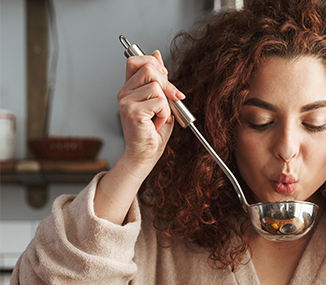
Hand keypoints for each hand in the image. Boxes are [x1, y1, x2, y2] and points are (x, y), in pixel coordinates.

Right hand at [94, 50, 185, 224]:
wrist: (144, 156)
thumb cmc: (152, 134)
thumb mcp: (160, 103)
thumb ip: (159, 81)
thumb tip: (157, 55)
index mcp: (129, 89)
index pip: (136, 60)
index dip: (153, 64)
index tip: (164, 77)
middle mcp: (124, 93)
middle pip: (149, 69)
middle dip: (166, 85)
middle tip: (169, 102)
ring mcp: (126, 102)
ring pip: (156, 86)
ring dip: (166, 104)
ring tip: (159, 117)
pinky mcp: (133, 112)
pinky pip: (159, 102)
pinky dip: (165, 114)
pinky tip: (156, 124)